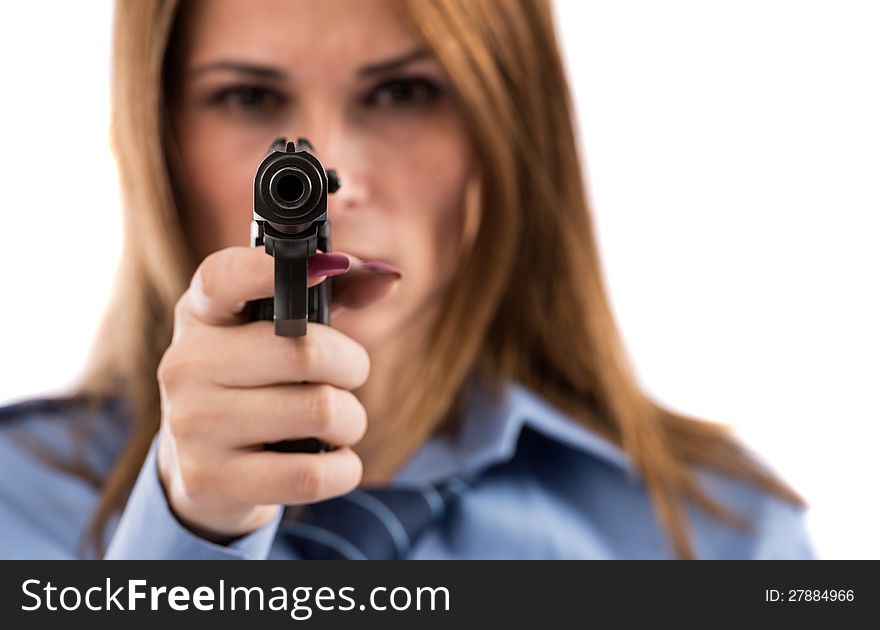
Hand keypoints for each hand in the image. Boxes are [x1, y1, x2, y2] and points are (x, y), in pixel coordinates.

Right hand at [155, 246, 400, 541]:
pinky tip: (335, 461)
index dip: (272, 269)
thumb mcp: (279, 332)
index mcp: (201, 314)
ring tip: (340, 423)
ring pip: (320, 411)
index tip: (325, 268)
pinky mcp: (209, 481)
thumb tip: (389, 277)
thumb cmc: (257, 383)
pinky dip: (345, 469)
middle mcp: (186, 364)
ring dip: (352, 420)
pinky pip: (313, 474)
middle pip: (304, 351)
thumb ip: (334, 294)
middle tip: (348, 377)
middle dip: (351, 366)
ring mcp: (191, 425)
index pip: (225, 277)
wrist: (203, 473)